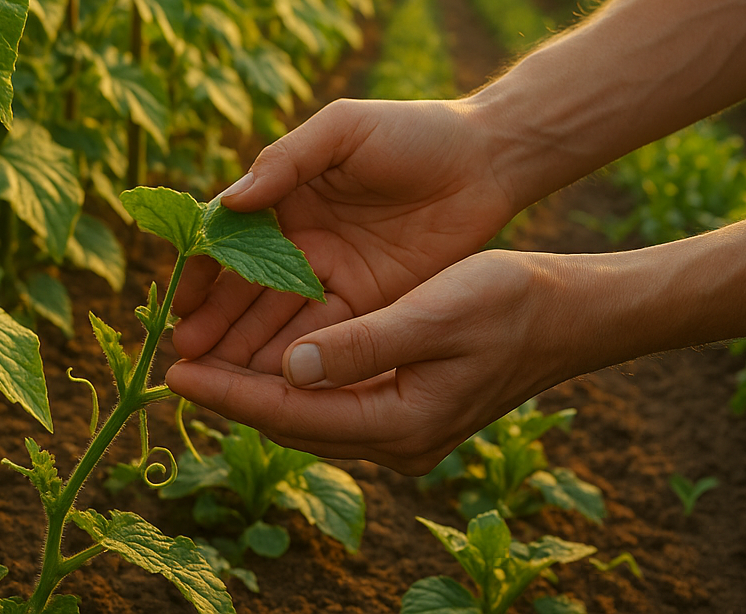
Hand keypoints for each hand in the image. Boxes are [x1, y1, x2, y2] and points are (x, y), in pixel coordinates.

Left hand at [165, 249, 591, 472]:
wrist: (571, 316)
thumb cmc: (507, 304)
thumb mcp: (431, 314)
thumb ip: (360, 344)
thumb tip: (288, 366)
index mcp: (399, 423)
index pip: (290, 412)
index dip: (229, 391)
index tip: (175, 372)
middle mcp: (396, 441)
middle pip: (291, 421)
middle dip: (232, 393)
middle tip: (174, 364)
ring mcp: (403, 430)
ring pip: (308, 413)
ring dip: (257, 386)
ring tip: (206, 357)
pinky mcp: (407, 409)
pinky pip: (332, 400)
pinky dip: (294, 378)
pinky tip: (267, 352)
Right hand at [170, 97, 514, 373]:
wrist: (488, 159)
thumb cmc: (413, 130)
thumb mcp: (343, 129)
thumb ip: (286, 160)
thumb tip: (229, 202)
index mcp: (287, 196)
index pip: (231, 240)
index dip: (204, 272)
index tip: (181, 302)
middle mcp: (303, 241)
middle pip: (247, 289)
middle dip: (215, 323)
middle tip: (185, 355)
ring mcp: (336, 275)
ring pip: (280, 320)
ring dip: (246, 349)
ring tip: (214, 380)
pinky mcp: (373, 304)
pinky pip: (328, 336)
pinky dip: (297, 358)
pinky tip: (269, 384)